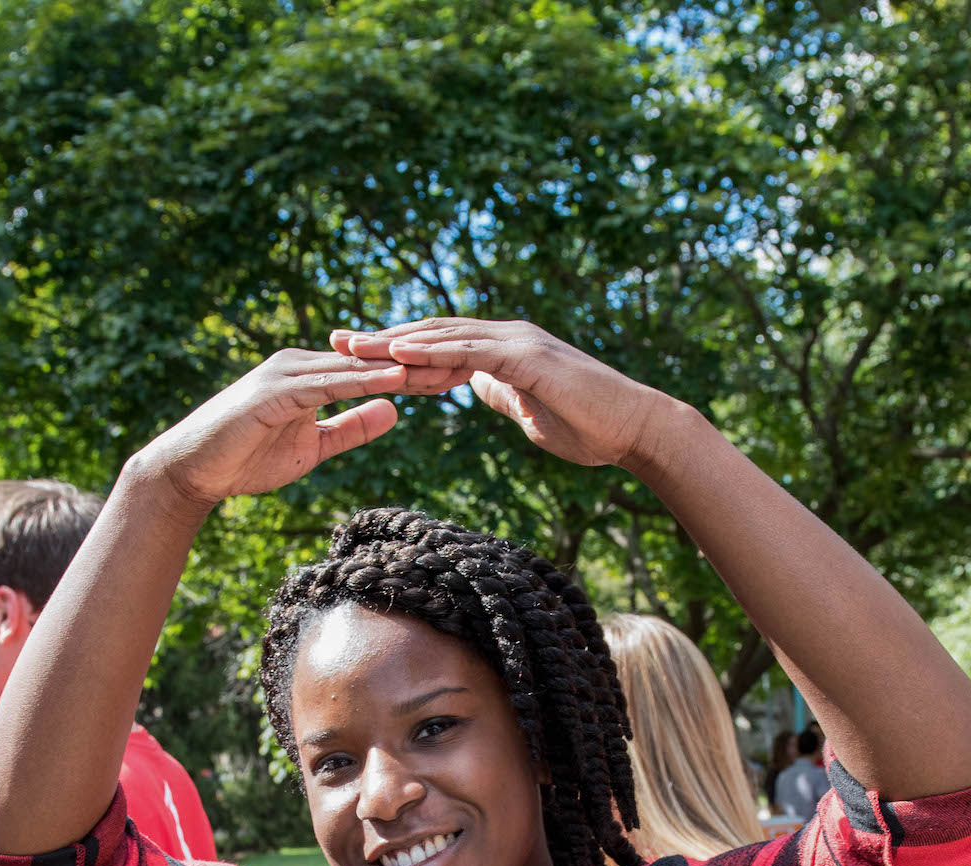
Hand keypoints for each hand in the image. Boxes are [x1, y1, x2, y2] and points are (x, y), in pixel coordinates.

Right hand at [134, 348, 456, 510]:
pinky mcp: (275, 390)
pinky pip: (327, 384)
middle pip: (372, 360)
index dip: (417, 371)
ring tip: (444, 367)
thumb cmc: (246, 459)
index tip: (459, 373)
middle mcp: (302, 363)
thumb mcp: (314, 446)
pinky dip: (363, 381)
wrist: (193, 471)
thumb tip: (395, 411)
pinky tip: (396, 382)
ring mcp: (287, 372)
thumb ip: (352, 427)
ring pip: (356, 367)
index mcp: (313, 374)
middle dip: (419, 362)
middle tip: (468, 360)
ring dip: (400, 367)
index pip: (374, 370)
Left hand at [330, 319, 671, 469]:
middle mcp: (505, 337)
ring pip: (445, 335)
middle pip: (432, 332)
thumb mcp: (531, 412)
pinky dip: (435, 350)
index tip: (355, 356)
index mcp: (502, 352)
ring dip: (397, 339)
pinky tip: (402, 354)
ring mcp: (517, 342)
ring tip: (354, 345)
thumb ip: (503, 394)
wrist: (635, 429)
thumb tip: (475, 386)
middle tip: (335, 339)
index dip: (396, 349)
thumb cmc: (591, 428)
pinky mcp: (528, 358)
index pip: (439, 344)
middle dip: (383, 337)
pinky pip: (472, 351)